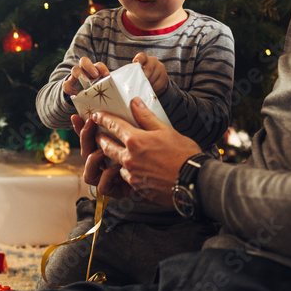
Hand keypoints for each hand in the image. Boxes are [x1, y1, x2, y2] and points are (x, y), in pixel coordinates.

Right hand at [62, 58, 110, 95]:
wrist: (83, 96)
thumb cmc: (96, 91)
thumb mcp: (103, 88)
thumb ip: (109, 87)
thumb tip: (122, 93)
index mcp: (94, 70)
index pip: (98, 65)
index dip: (102, 68)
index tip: (107, 75)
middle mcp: (84, 70)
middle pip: (84, 61)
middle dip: (89, 66)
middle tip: (95, 75)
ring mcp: (76, 76)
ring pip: (74, 69)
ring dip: (80, 75)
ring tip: (86, 84)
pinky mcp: (69, 84)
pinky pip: (66, 84)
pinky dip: (70, 88)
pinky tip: (76, 94)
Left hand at [84, 97, 200, 206]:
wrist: (193, 182)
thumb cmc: (184, 154)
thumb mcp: (166, 130)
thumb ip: (147, 117)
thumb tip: (135, 102)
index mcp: (135, 140)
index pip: (113, 126)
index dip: (103, 119)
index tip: (96, 115)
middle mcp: (129, 158)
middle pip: (106, 146)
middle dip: (100, 139)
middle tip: (98, 135)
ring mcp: (131, 175)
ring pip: (114, 163)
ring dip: (112, 157)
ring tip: (114, 152)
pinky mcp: (136, 188)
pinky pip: (125, 177)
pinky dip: (125, 171)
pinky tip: (131, 169)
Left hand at [133, 53, 168, 93]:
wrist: (156, 78)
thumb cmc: (142, 74)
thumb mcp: (137, 71)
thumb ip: (133, 72)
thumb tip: (127, 82)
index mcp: (144, 59)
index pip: (142, 57)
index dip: (139, 59)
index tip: (135, 62)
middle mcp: (154, 61)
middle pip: (149, 69)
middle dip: (143, 77)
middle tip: (138, 84)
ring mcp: (161, 69)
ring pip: (154, 78)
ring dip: (147, 85)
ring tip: (142, 89)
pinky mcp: (165, 78)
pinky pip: (158, 85)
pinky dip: (153, 89)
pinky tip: (149, 91)